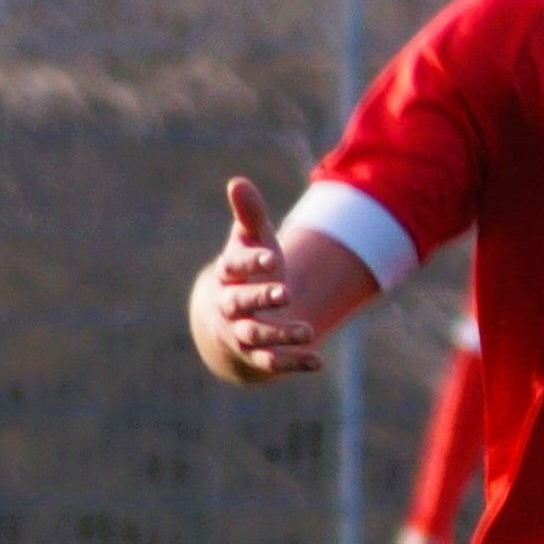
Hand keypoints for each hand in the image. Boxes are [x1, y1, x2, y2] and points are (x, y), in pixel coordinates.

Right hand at [190, 176, 318, 381]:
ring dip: (281, 335)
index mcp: (226, 276)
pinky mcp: (256, 356)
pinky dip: (293, 363)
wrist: (226, 317)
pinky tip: (318, 361)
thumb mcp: (249, 242)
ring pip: (255, 337)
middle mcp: (228, 306)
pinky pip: (271, 363)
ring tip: (309, 331)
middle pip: (239, 304)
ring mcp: (240, 333)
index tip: (273, 258)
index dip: (251, 262)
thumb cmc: (245, 272)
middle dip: (260, 298)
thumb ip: (248, 215)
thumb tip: (237, 181)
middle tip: (286, 292)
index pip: (233, 268)